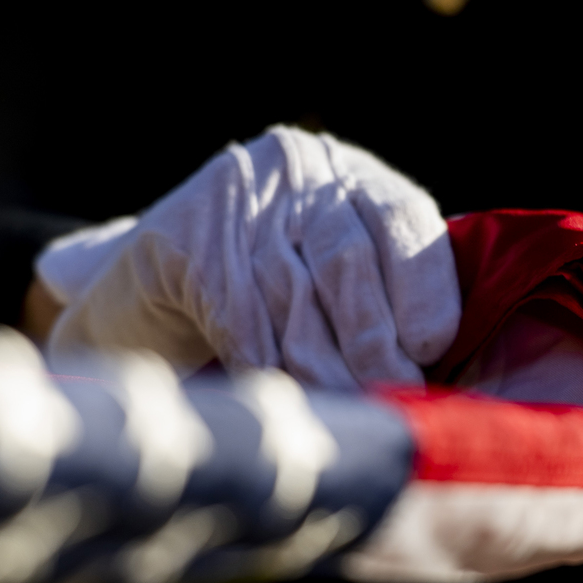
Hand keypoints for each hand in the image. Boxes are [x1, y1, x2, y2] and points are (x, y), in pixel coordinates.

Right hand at [34, 126, 460, 388]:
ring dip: (324, 369)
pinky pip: (237, 319)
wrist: (149, 285)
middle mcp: (296, 171)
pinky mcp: (180, 239)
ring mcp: (234, 200)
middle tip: (391, 395)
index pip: (403, 217)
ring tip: (346, 411)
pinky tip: (287, 401)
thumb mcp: (337, 282)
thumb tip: (434, 368)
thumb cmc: (272, 300)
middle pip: (349, 260)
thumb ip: (387, 305)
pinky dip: (267, 369)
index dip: (424, 288)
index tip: (429, 350)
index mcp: (350, 175)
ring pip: (292, 297)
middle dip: (373, 341)